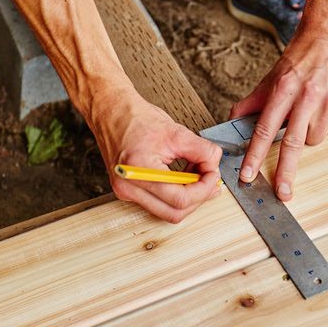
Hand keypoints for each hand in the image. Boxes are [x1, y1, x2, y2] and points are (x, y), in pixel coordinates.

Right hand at [91, 91, 221, 222]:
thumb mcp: (176, 132)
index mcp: (138, 171)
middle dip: (198, 197)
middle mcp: (128, 187)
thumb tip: (215, 165)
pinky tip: (183, 178)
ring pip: (168, 212)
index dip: (203, 189)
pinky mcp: (128, 192)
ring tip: (196, 175)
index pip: (180, 198)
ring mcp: (126, 192)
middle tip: (209, 178)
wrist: (112, 113)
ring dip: (188, 197)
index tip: (213, 174)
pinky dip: (176, 194)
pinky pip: (159, 204)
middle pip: (175, 212)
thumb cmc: (135, 119)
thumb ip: (202, 151)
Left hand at [230, 27, 327, 200]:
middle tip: (283, 193)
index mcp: (283, 89)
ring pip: (315, 139)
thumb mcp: (271, 78)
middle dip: (286, 172)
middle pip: (293, 143)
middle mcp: (307, 95)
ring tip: (309, 112)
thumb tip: (232, 120)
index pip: (265, 128)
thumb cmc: (299, 60)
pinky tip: (326, 106)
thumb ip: (252, 102)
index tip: (248, 175)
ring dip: (309, 134)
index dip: (255, 154)